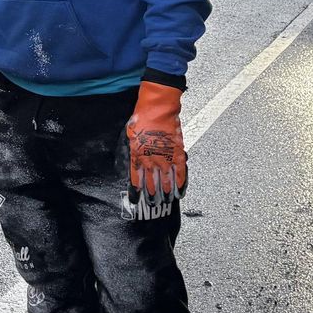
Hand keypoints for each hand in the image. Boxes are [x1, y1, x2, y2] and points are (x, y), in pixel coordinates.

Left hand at [125, 79, 186, 218]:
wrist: (157, 108)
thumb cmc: (141, 117)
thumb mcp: (130, 135)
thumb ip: (133, 150)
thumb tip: (134, 162)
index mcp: (137, 155)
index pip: (136, 179)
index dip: (136, 191)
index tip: (136, 200)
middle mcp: (151, 160)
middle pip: (151, 183)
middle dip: (152, 196)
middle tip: (152, 204)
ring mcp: (165, 158)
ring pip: (166, 182)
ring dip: (165, 193)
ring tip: (166, 202)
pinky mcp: (177, 154)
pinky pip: (180, 173)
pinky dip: (181, 184)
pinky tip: (180, 192)